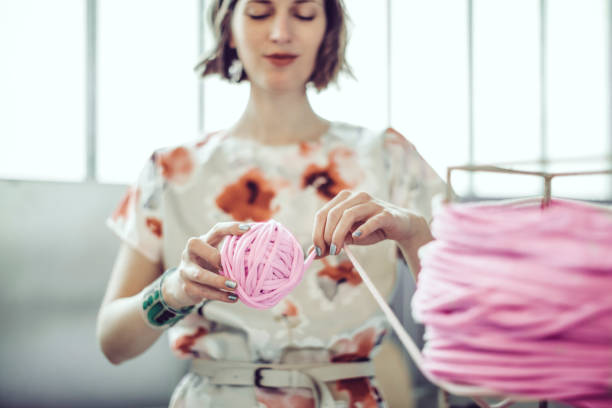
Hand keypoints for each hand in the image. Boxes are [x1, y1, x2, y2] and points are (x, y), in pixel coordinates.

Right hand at [162, 222, 250, 308]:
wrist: (181, 287)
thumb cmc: (206, 267)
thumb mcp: (214, 257)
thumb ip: (230, 254)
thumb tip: (260, 251)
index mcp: (202, 242)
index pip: (216, 230)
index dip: (231, 228)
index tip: (248, 229)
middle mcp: (190, 253)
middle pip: (197, 246)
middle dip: (215, 256)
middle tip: (232, 266)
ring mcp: (186, 270)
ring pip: (200, 274)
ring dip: (219, 281)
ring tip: (236, 286)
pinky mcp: (187, 287)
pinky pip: (204, 292)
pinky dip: (220, 296)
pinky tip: (233, 298)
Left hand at [310, 190, 429, 256]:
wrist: (400, 227)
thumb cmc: (371, 230)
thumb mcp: (348, 237)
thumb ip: (331, 243)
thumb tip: (311, 254)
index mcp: (343, 199)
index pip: (322, 214)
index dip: (316, 233)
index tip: (317, 250)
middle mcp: (356, 197)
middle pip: (332, 214)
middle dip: (326, 235)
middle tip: (328, 252)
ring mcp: (371, 203)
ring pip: (348, 215)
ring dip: (339, 234)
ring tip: (337, 250)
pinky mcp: (386, 213)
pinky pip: (372, 220)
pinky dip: (362, 229)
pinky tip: (356, 238)